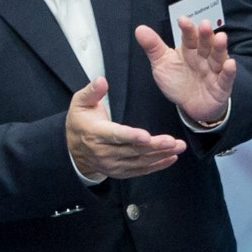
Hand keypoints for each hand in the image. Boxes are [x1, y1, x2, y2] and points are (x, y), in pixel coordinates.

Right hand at [65, 78, 186, 179]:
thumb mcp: (80, 103)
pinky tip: (171, 158)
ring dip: (161, 155)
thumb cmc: (81, 122)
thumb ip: (92, 92)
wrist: (72, 150)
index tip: (146, 135)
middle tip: (173, 141)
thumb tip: (101, 80)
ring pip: (139, 161)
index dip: (131, 136)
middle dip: (155, 146)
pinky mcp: (119, 172)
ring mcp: (112, 164)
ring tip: (179, 147)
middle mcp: (104, 151)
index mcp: (96, 133)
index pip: (115, 135)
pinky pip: (140, 170)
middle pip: (132, 149)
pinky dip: (157, 166)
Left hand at [135, 18, 235, 127]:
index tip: (183, 20)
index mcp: (189, 51)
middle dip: (206, 35)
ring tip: (221, 37)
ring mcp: (213, 71)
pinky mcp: (221, 86)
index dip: (187, 29)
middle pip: (205, 45)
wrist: (191, 106)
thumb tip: (140, 29)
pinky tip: (230, 64)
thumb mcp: (162, 64)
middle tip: (205, 25)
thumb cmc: (178, 82)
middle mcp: (203, 58)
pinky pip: (226, 78)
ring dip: (220, 48)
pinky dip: (229, 71)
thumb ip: (153, 47)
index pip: (189, 38)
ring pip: (218, 57)